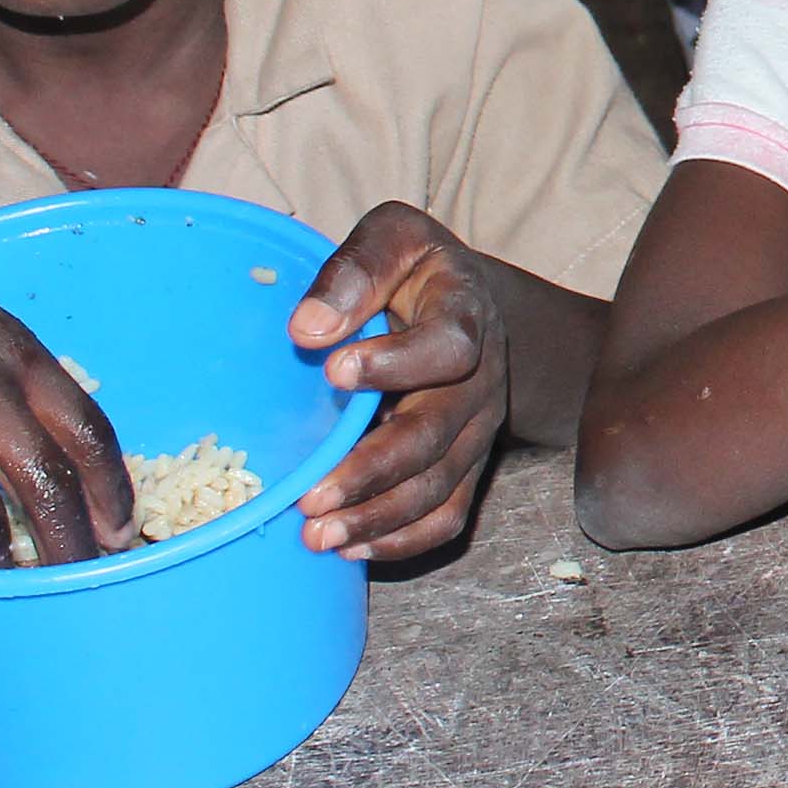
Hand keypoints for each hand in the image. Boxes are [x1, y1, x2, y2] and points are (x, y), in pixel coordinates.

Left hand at [290, 205, 502, 560]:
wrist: (467, 303)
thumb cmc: (417, 270)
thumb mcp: (393, 238)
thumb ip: (355, 269)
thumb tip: (307, 328)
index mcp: (465, 315)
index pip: (449, 346)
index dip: (396, 363)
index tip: (333, 370)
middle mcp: (481, 381)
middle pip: (437, 436)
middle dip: (372, 470)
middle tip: (309, 497)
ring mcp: (477, 431)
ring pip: (438, 487)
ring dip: (378, 517)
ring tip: (317, 536)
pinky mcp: (466, 466)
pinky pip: (447, 517)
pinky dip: (402, 541)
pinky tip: (351, 549)